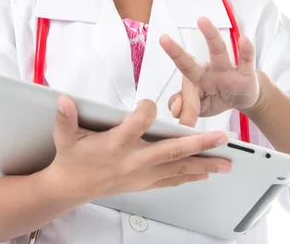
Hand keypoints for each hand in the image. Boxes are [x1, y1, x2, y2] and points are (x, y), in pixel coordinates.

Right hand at [45, 96, 232, 201]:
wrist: (71, 188)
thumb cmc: (72, 158)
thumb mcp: (65, 136)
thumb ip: (65, 117)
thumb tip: (63, 100)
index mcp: (115, 145)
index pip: (138, 125)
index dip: (146, 111)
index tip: (150, 103)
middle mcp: (133, 161)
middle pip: (170, 151)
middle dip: (198, 145)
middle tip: (220, 139)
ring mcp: (142, 175)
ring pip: (177, 168)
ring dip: (203, 164)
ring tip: (226, 161)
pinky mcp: (145, 182)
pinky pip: (172, 179)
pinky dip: (190, 175)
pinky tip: (206, 172)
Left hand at [159, 16, 260, 126]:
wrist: (243, 97)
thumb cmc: (217, 97)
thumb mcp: (201, 106)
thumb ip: (186, 106)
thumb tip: (175, 110)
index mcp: (195, 81)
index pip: (184, 91)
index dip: (182, 103)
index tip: (178, 114)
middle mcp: (208, 71)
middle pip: (190, 62)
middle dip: (176, 52)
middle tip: (163, 39)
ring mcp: (226, 69)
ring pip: (218, 51)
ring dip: (210, 36)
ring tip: (202, 21)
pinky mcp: (246, 72)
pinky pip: (246, 59)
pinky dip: (246, 50)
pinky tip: (244, 40)